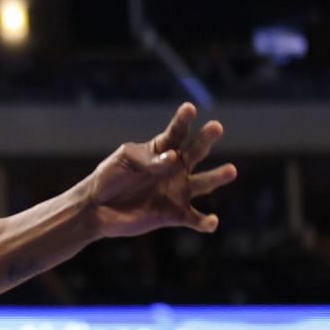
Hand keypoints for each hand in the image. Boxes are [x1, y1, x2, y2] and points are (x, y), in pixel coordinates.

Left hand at [83, 102, 236, 238]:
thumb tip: (174, 158)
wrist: (98, 208)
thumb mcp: (124, 160)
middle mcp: (175, 168)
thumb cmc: (110, 177)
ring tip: (231, 170)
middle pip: (194, 152)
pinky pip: (195, 219)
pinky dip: (205, 222)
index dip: (183, 120)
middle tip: (216, 127)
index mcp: (161, 150)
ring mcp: (177, 191)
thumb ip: (148, 159)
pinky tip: (212, 222)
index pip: (175, 133)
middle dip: (205, 139)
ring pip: (203, 183)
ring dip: (217, 177)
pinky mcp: (175, 214)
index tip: (190, 108)